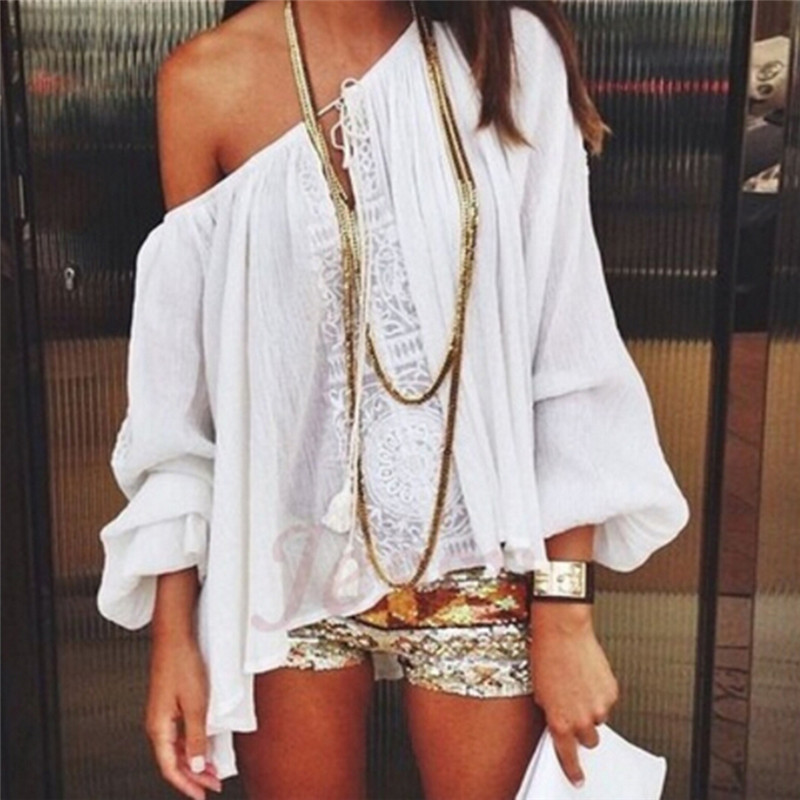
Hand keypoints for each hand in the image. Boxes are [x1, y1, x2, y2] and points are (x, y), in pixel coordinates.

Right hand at [144, 635, 222, 798]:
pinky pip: (179, 733)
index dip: (187, 784)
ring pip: (177, 747)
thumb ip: (195, 737)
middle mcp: (157, 723)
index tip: (202, 794)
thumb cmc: (182, 664)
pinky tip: (205, 744)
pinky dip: (192, 743)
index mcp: (158, 727)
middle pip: (173, 760)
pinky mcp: (170, 704)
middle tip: (214, 784)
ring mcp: (163, 713)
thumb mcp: (195, 704)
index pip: (170, 768)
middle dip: (193, 776)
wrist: (175, 636)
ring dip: (194, 760)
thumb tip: (195, 766)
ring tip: (212, 769)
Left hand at [529, 604, 619, 787]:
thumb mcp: (540, 692)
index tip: (577, 778)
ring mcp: (599, 707)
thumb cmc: (546, 657)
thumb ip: (552, 713)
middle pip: (588, 740)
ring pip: (599, 719)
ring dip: (591, 709)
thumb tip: (560, 723)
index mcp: (559, 722)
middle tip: (574, 710)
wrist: (563, 632)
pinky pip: (607, 702)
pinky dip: (599, 694)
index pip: (568, 757)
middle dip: (582, 729)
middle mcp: (581, 719)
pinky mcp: (611, 692)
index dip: (573, 770)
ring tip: (578, 685)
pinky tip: (587, 676)